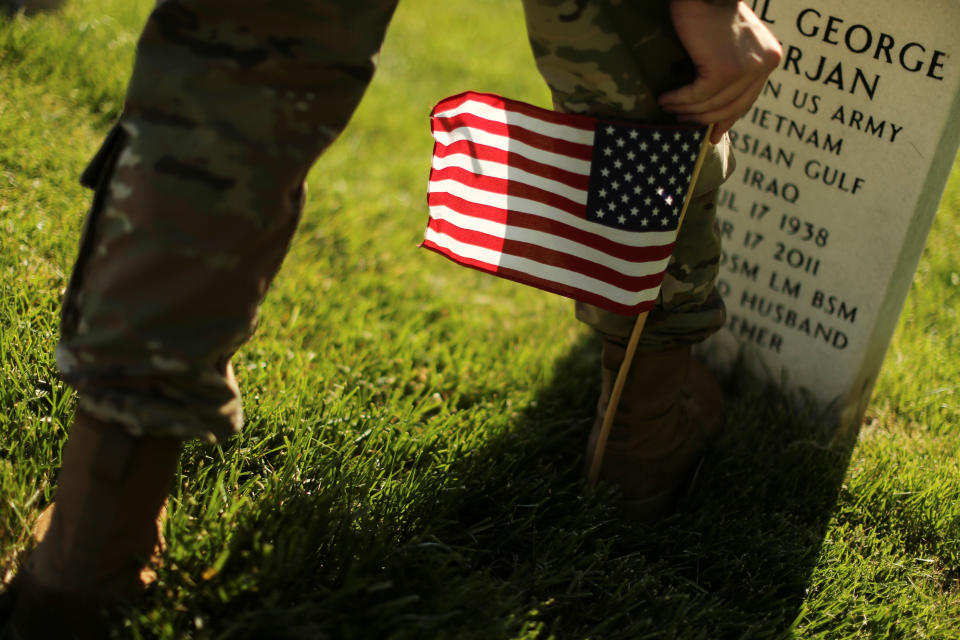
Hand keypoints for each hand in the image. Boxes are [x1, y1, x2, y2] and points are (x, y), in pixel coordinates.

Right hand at [659, 0, 782, 143]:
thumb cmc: (711, 9)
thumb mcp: (731, 41)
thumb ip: (733, 67)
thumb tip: (718, 104)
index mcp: (769, 58)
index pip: (748, 99)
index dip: (727, 119)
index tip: (712, 135)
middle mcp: (763, 64)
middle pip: (731, 107)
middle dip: (704, 120)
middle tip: (681, 126)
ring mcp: (746, 68)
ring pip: (711, 103)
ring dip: (685, 109)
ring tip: (666, 108)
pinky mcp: (725, 69)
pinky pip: (697, 95)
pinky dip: (678, 99)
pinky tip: (664, 99)